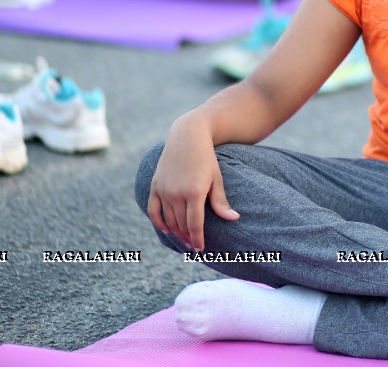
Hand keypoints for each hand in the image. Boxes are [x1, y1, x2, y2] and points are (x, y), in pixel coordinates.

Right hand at [147, 115, 238, 251]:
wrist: (187, 137)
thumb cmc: (206, 158)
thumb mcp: (216, 178)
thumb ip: (221, 201)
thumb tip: (234, 219)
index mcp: (194, 192)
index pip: (195, 225)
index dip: (198, 239)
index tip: (201, 249)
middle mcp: (176, 193)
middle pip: (181, 224)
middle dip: (188, 238)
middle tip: (194, 246)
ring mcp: (164, 190)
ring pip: (168, 220)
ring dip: (176, 232)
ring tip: (184, 240)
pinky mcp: (155, 186)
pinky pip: (153, 210)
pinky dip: (159, 222)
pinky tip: (166, 229)